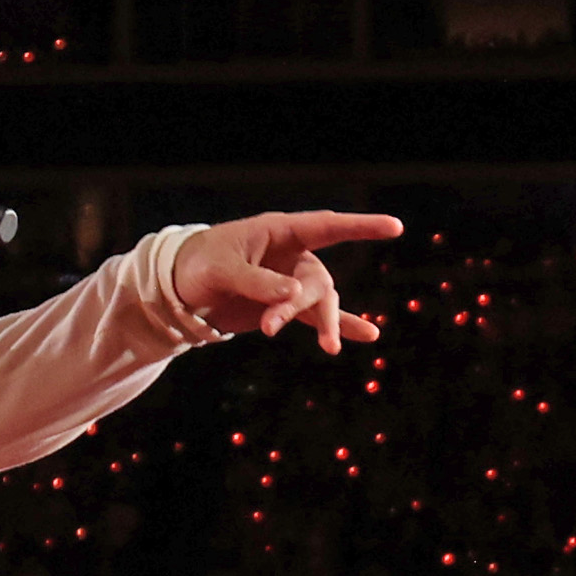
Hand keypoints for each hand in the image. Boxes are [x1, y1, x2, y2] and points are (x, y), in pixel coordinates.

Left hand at [165, 208, 402, 344]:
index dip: (361, 226)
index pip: (327, 226)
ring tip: (330, 348)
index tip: (394, 227)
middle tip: (270, 327)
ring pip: (318, 303)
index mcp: (278, 232)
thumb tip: (295, 295)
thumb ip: (257, 282)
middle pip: (317, 280)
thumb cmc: (198, 266)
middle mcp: (291, 255)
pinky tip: (368, 335)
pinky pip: (316, 316)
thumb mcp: (221, 271)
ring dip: (321, 324)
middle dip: (306, 305)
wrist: (181, 290)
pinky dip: (339, 325)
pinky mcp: (285, 306)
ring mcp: (290, 281)